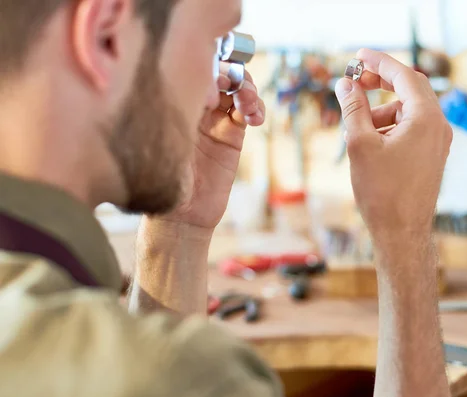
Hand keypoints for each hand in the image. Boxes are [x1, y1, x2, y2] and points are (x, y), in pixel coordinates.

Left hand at [163, 65, 265, 229]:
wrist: (181, 216)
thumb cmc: (163, 178)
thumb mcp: (166, 140)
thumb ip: (183, 111)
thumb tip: (206, 85)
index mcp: (171, 101)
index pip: (193, 68)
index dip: (208, 64)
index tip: (213, 75)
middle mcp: (193, 106)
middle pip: (219, 73)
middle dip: (231, 72)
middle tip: (231, 83)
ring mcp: (214, 120)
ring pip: (237, 90)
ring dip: (248, 88)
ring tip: (248, 100)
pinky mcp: (232, 136)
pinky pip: (248, 113)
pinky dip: (257, 108)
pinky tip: (256, 118)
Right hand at [335, 49, 451, 243]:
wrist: (402, 233)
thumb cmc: (382, 192)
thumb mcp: (360, 144)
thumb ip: (353, 108)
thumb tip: (346, 84)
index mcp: (426, 118)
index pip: (404, 76)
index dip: (379, 62)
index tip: (359, 55)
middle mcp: (439, 126)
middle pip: (410, 89)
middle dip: (381, 83)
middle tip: (355, 81)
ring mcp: (438, 142)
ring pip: (408, 111)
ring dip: (381, 111)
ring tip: (356, 128)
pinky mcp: (431, 155)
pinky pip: (411, 129)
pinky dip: (390, 127)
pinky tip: (369, 142)